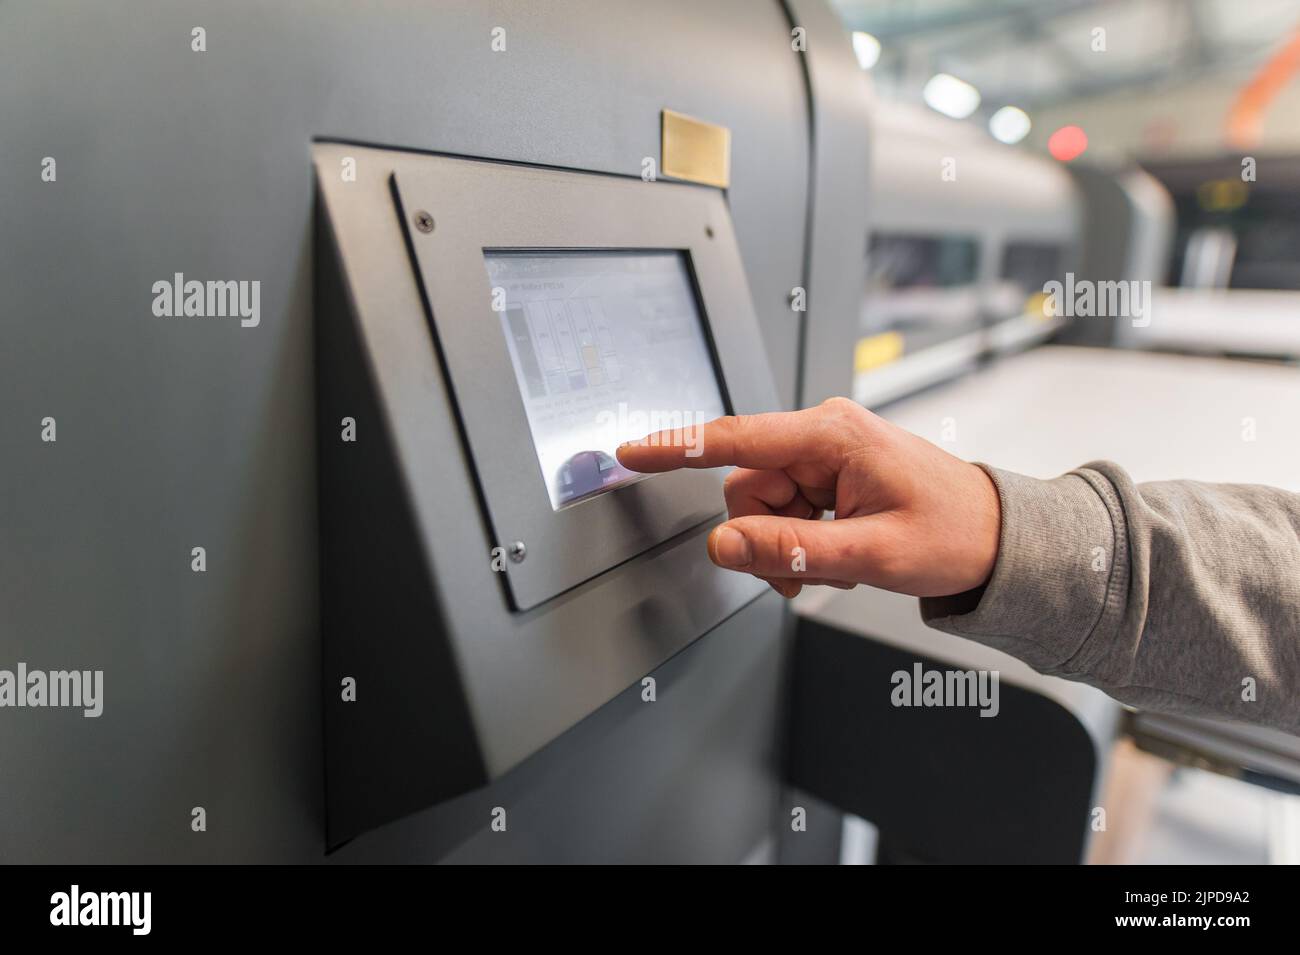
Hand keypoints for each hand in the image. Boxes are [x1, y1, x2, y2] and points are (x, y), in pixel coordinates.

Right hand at [616, 397, 1000, 599]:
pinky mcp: (829, 472)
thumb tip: (723, 545)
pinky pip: (784, 508)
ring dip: (782, 544)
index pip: (735, 439)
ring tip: (831, 567)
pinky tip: (833, 554)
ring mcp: (825, 453)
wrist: (997, 536)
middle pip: (747, 488)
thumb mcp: (871, 554)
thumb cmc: (954, 532)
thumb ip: (790, 550)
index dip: (677, 449)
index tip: (631, 452)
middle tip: (803, 574)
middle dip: (763, 536)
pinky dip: (797, 540)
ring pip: (761, 505)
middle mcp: (823, 434)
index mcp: (832, 435)